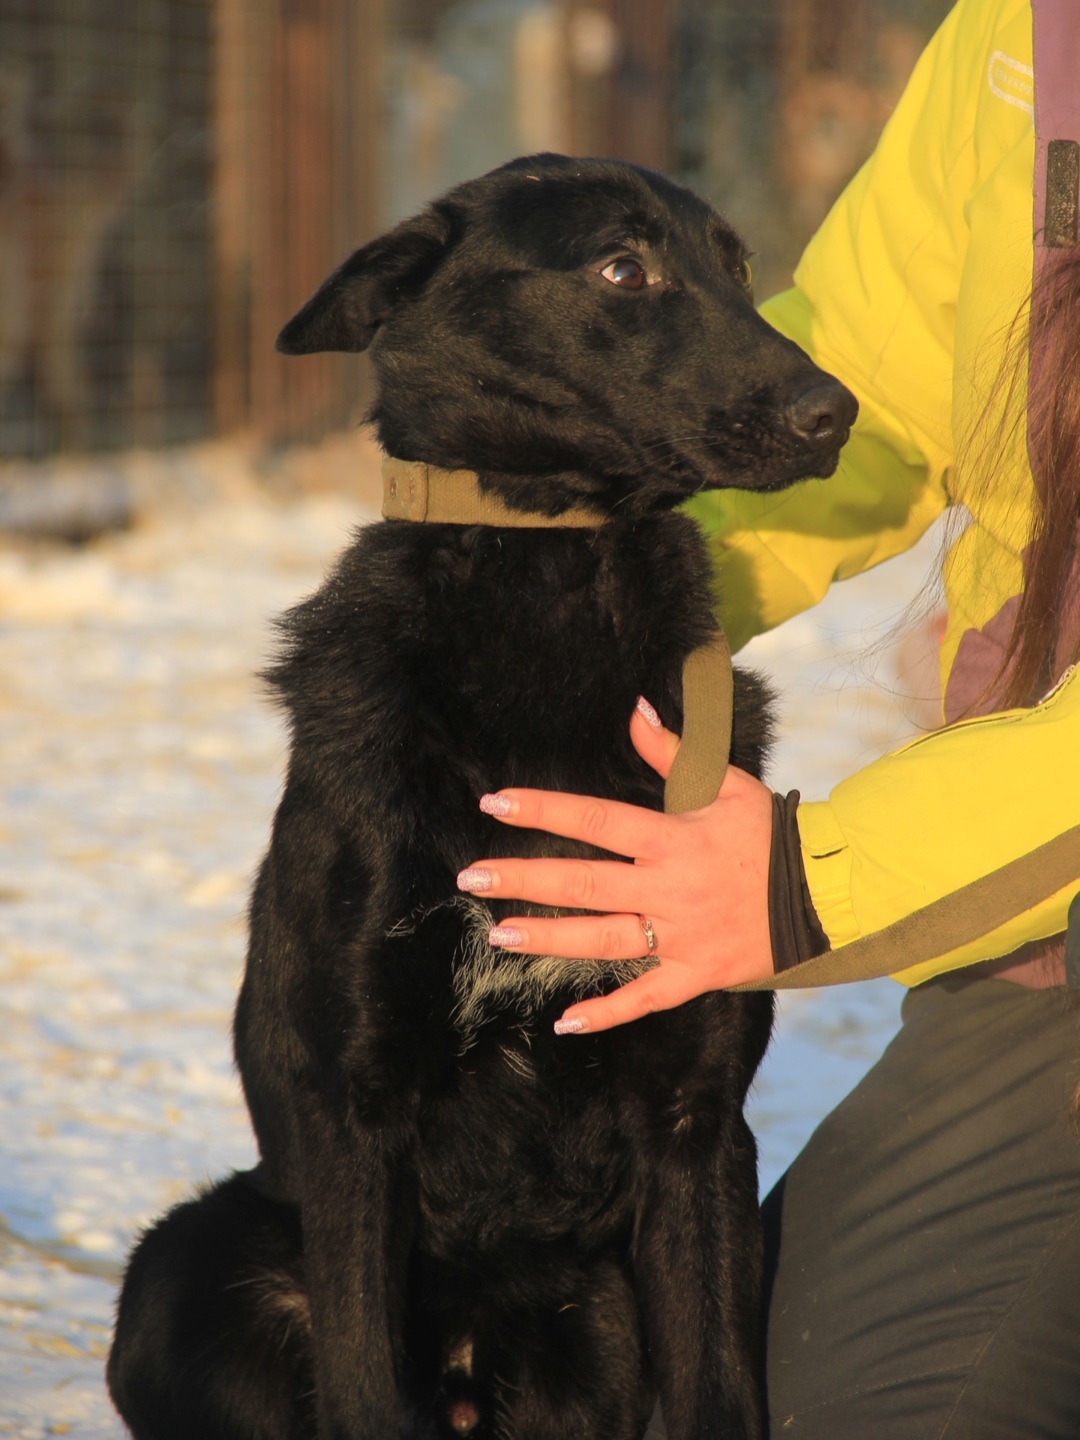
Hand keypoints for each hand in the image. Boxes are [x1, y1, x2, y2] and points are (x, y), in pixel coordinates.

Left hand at [457, 699, 774, 1032]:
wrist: (825, 893)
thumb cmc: (769, 833)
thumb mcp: (726, 784)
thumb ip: (675, 753)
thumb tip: (635, 711)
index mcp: (673, 839)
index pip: (595, 821)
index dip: (543, 811)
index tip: (495, 804)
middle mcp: (670, 888)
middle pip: (585, 884)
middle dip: (524, 880)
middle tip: (472, 877)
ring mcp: (681, 936)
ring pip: (603, 941)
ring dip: (549, 939)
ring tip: (499, 935)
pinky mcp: (696, 974)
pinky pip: (646, 999)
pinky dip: (608, 1013)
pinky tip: (566, 1022)